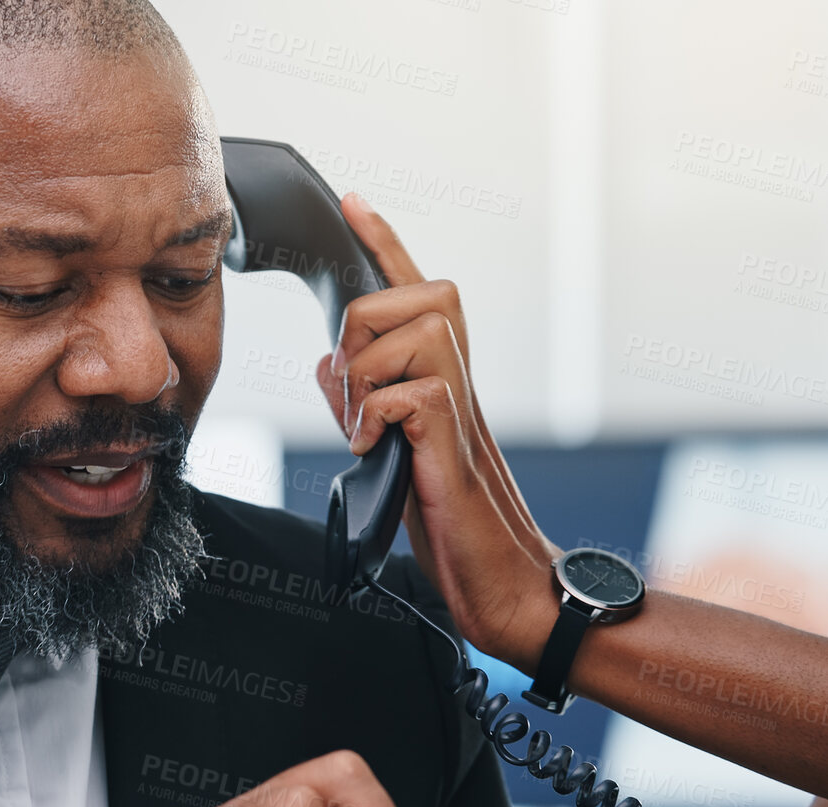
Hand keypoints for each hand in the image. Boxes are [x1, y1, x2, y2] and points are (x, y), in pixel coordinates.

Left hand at [314, 194, 561, 670]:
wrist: (499, 584)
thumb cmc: (447, 520)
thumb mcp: (387, 452)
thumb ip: (360, 402)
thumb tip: (328, 362)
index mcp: (441, 375)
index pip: (416, 290)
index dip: (385, 240)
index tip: (352, 200)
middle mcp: (460, 378)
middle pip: (413, 293)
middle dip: (362, 330)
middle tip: (356, 391)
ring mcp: (463, 408)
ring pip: (408, 335)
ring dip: (365, 380)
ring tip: (367, 430)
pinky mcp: (455, 444)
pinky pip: (408, 393)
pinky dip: (373, 418)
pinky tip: (375, 451)